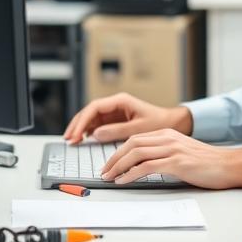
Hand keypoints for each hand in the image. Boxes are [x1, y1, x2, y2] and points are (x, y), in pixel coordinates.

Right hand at [63, 93, 191, 143]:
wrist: (172, 123)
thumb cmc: (158, 123)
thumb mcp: (138, 128)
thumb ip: (117, 131)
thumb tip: (96, 134)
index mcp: (121, 101)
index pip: (94, 107)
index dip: (82, 120)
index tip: (76, 133)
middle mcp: (115, 104)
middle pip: (89, 111)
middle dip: (77, 124)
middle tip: (68, 138)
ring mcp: (115, 112)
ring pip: (91, 118)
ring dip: (81, 128)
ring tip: (72, 140)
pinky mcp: (116, 120)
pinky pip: (98, 124)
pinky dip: (89, 131)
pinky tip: (83, 139)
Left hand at [100, 128, 241, 190]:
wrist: (229, 164)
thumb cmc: (207, 163)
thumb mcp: (182, 152)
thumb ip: (164, 154)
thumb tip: (143, 166)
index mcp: (167, 133)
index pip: (135, 138)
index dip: (118, 151)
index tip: (109, 163)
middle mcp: (167, 137)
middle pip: (132, 143)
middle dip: (113, 158)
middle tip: (103, 171)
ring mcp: (172, 148)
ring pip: (136, 153)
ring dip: (118, 166)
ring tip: (108, 177)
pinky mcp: (177, 162)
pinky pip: (147, 166)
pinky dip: (131, 173)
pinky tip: (123, 181)